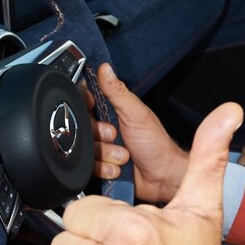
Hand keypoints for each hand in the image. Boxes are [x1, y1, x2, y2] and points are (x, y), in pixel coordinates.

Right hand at [92, 62, 191, 203]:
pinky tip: (118, 169)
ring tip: (123, 156)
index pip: (85, 102)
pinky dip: (104, 169)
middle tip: (116, 136)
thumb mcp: (136, 113)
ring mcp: (102, 149)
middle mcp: (104, 129)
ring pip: (85, 150)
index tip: (93, 109)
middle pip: (82, 128)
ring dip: (105, 155)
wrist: (162, 177)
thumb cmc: (155, 143)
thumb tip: (105, 68)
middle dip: (99, 136)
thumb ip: (117, 91)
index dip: (86, 107)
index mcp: (111, 112)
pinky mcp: (101, 167)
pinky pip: (89, 167)